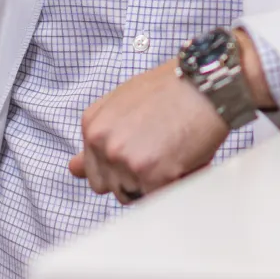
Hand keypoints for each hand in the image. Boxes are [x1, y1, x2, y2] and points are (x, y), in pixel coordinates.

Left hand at [68, 59, 231, 204]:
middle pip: (113, 188)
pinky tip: (186, 156)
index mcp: (93, 126)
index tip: (142, 151)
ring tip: (173, 150)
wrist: (206, 82)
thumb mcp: (124, 104)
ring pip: (136, 196)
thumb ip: (98, 137)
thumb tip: (73, 169)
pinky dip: (177, 182)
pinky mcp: (153, 174)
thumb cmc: (172, 88)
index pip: (96, 172)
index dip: (122, 167)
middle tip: (161, 149)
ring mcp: (126, 160)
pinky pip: (160, 196)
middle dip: (136, 178)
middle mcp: (104, 143)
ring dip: (156, 182)